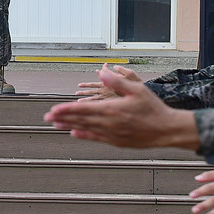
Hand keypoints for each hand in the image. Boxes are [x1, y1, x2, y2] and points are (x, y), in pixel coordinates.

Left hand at [44, 66, 199, 149]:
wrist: (167, 130)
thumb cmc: (153, 108)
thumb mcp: (137, 89)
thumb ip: (117, 81)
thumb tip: (101, 72)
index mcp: (112, 109)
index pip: (83, 109)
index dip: (66, 109)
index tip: (53, 110)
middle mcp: (109, 123)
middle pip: (80, 120)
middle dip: (62, 118)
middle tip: (46, 118)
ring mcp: (112, 134)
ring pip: (85, 129)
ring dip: (69, 126)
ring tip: (55, 125)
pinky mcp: (116, 141)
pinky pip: (96, 138)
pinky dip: (84, 135)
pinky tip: (74, 133)